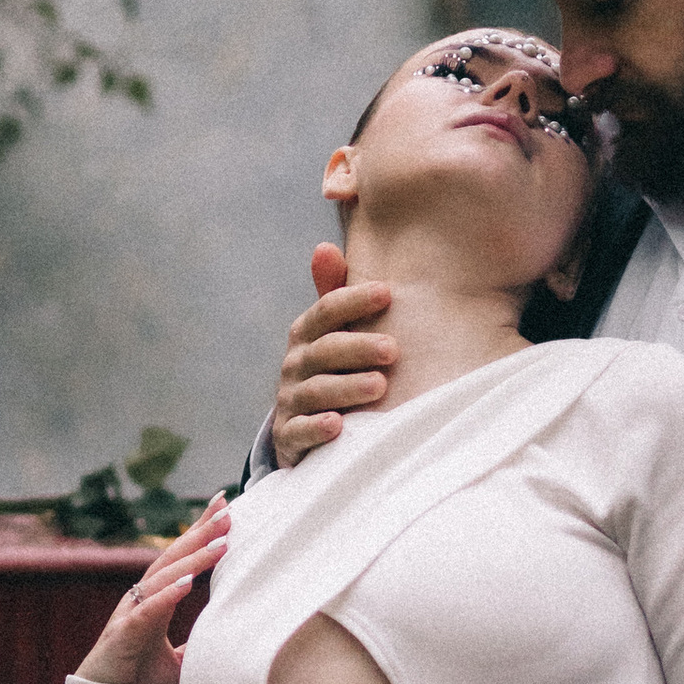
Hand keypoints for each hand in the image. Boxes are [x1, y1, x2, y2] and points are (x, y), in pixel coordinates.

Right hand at [74, 498, 228, 683]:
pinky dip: (169, 595)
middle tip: (226, 510)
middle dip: (200, 532)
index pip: (180, 558)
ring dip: (193, 559)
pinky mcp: (124, 634)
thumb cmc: (138, 680)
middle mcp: (141, 599)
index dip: (200, 532)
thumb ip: (195, 645)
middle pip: (173, 557)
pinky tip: (189, 582)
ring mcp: (131, 613)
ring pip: (164, 577)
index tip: (223, 507)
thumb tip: (222, 640)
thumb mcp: (178, 661)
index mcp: (153, 600)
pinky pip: (149, 610)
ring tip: (220, 543)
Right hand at [275, 241, 395, 469]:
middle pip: (325, 350)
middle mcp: (296, 364)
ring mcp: (291, 401)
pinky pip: (300, 432)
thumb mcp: (333, 334)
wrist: (302, 429)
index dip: (354, 301)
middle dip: (358, 347)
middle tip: (393, 348)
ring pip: (317, 391)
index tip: (387, 293)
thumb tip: (324, 246)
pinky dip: (317, 429)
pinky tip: (338, 425)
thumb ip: (333, 294)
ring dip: (347, 387)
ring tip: (380, 386)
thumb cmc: (331, 371)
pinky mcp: (290, 437)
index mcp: (307, 334)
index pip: (326, 311)